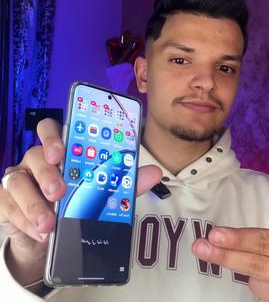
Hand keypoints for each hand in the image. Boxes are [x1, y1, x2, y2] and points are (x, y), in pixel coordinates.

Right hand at [0, 118, 161, 285]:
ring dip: (34, 203)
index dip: (53, 135)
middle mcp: (36, 161)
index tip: (62, 150)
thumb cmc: (76, 204)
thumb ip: (124, 182)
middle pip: (34, 154)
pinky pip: (7, 206)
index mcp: (59, 152)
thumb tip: (155, 173)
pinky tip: (39, 232)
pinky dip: (24, 220)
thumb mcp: (102, 193)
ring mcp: (18, 180)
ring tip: (49, 223)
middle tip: (59, 192)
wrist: (49, 236)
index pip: (50, 130)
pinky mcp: (6, 202)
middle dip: (47, 172)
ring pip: (17, 180)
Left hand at [192, 227, 268, 301]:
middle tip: (199, 248)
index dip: (239, 238)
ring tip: (260, 264)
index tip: (215, 234)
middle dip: (226, 257)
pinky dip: (263, 288)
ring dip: (251, 274)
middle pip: (257, 266)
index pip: (267, 242)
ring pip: (257, 284)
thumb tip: (241, 238)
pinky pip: (265, 297)